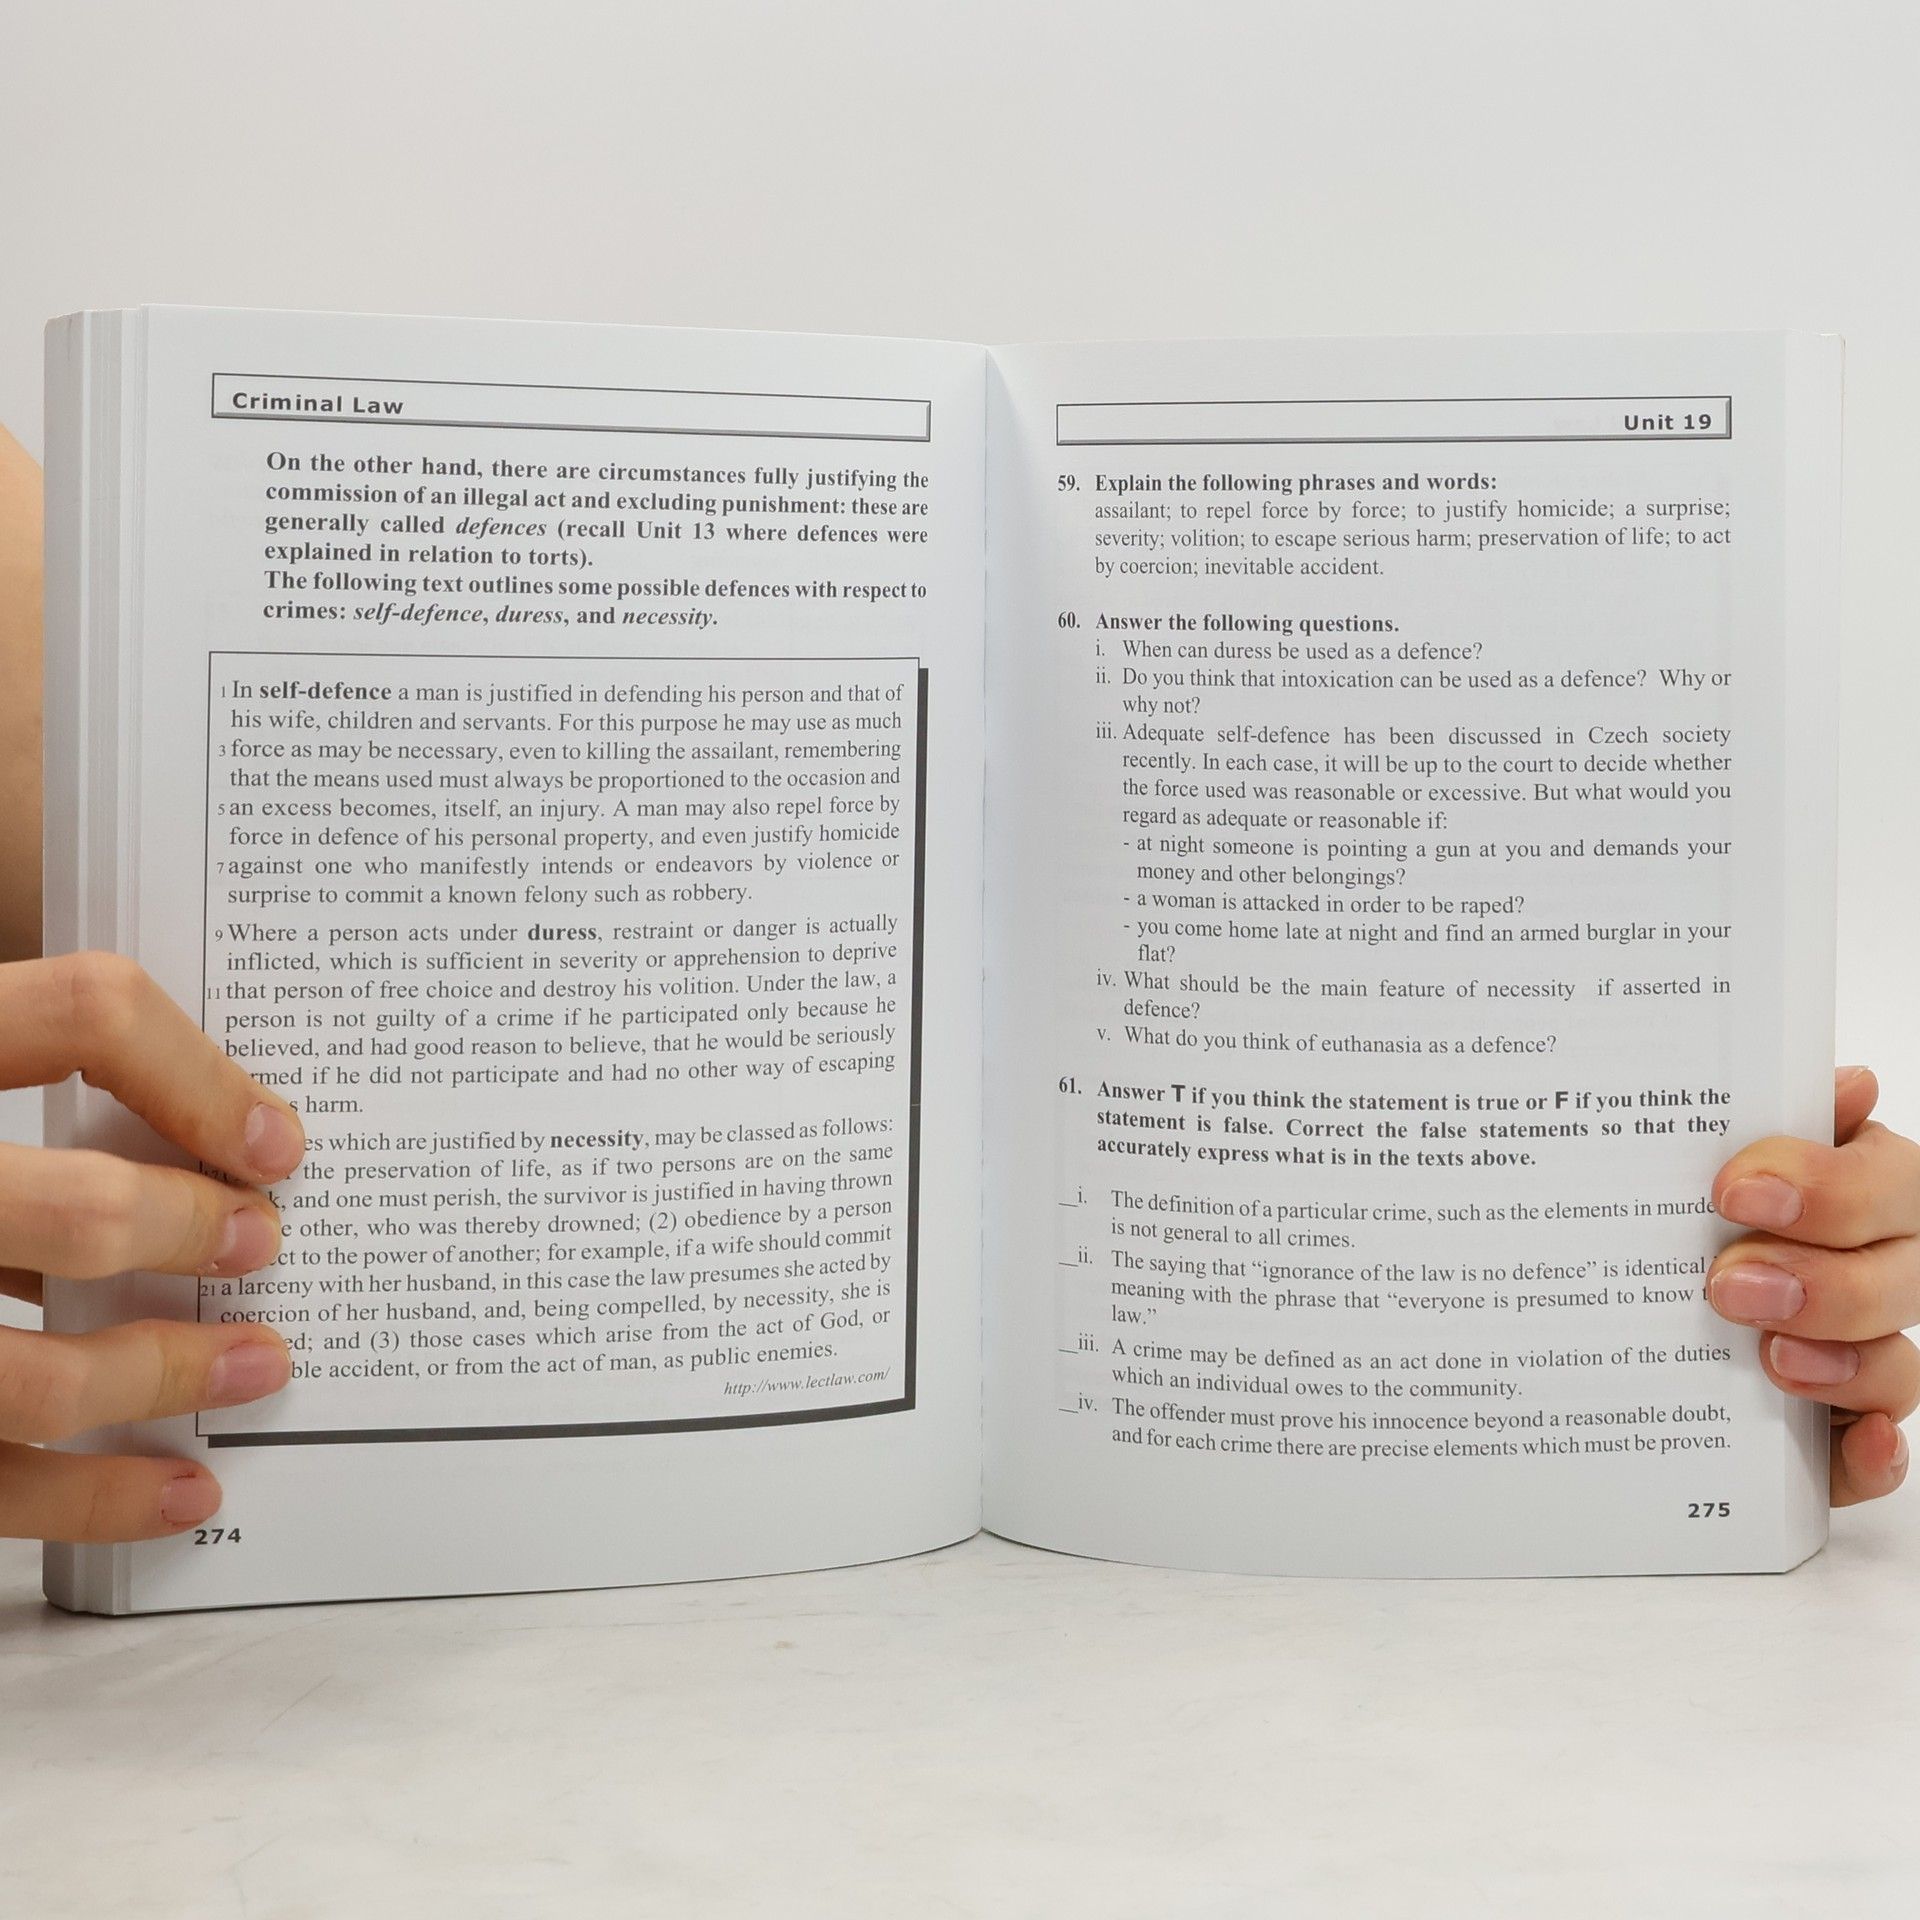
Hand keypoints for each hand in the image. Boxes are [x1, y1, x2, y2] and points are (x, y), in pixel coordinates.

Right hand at [0, 952, 302, 1540]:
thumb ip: (2, 1066)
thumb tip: (180, 1128)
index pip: (80, 1010)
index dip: (197, 1070)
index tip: (275, 1137)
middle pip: (77, 1208)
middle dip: (194, 1232)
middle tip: (259, 1241)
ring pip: (30, 1380)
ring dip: (167, 1376)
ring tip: (255, 1366)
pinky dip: (91, 1500)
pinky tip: (175, 1490)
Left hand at [1708, 1065, 1917, 1504]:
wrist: (1633, 1298)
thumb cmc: (1689, 1215)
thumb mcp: (1712, 1161)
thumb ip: (1763, 1120)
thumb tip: (1848, 1084)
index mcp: (1858, 1192)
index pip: (1890, 1181)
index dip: (1828, 1185)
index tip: (1735, 1190)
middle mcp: (1875, 1272)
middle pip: (1899, 1278)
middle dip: (1820, 1282)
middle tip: (1727, 1283)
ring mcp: (1862, 1356)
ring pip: (1896, 1366)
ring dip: (1842, 1361)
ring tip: (1768, 1356)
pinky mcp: (1835, 1436)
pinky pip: (1876, 1455)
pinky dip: (1873, 1455)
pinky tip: (1859, 1441)